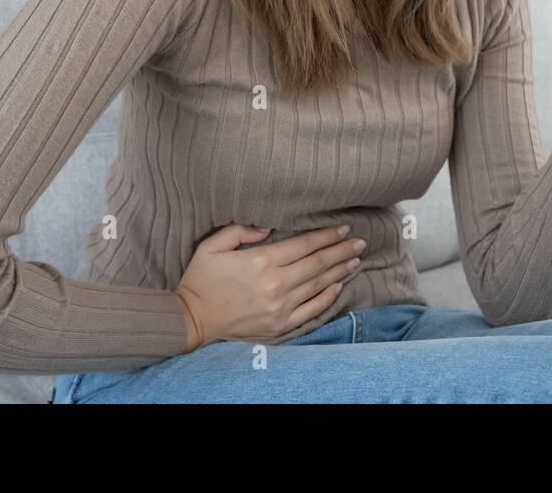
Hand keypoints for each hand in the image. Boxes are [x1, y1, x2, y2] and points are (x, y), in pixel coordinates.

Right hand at [171, 223, 364, 351]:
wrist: (191, 320)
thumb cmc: (201, 280)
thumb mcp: (213, 246)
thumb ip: (240, 230)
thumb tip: (268, 227)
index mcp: (261, 262)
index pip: (304, 245)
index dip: (326, 235)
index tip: (343, 228)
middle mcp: (275, 284)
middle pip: (317, 263)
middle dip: (341, 250)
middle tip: (360, 242)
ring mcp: (280, 308)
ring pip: (319, 285)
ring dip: (340, 271)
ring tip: (356, 260)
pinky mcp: (280, 325)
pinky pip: (312, 310)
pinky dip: (328, 297)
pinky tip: (338, 286)